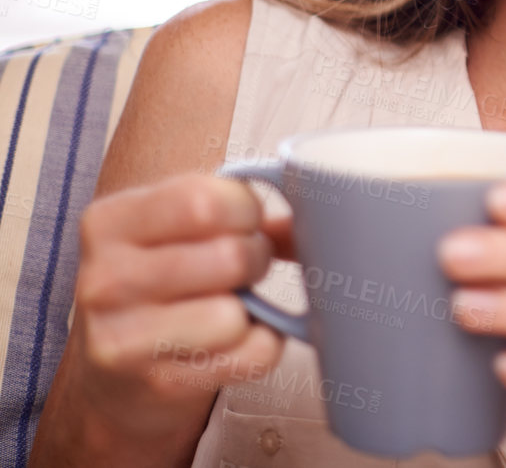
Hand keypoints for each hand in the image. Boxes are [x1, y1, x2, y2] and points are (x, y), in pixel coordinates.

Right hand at [70, 173, 292, 434]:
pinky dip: (261, 346)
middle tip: (242, 268)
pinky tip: (233, 342)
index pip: (205, 200)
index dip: (246, 210)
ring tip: (231, 305)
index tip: (242, 222)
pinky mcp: (157, 384)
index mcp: (109, 223)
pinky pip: (252, 356)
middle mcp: (105, 280)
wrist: (119, 373)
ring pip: (234, 315)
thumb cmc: (163, 281)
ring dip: (252, 309)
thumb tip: (321, 208)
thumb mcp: (176, 230)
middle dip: (255, 259)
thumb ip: (239, 209)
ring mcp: (123, 338)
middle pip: (230, 257)